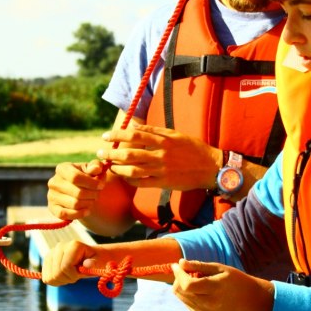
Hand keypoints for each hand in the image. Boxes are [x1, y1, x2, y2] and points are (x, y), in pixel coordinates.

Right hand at [42, 240, 105, 285]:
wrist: (90, 257)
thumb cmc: (96, 260)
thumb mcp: (99, 262)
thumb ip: (94, 263)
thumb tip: (88, 264)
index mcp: (73, 246)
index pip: (65, 268)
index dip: (74, 275)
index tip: (81, 273)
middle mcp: (59, 247)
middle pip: (56, 273)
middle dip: (68, 278)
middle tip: (76, 275)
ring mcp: (51, 253)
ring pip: (50, 277)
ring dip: (62, 280)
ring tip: (70, 274)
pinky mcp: (46, 261)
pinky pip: (46, 278)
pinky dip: (56, 281)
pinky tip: (64, 276)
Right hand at [46, 160, 107, 220]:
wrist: (79, 189)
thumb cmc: (87, 176)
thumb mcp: (92, 169)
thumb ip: (96, 166)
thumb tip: (96, 169)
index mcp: (62, 169)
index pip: (75, 177)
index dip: (91, 183)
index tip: (101, 185)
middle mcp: (54, 182)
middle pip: (77, 192)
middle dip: (92, 194)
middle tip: (97, 194)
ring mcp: (51, 196)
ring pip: (74, 204)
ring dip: (88, 203)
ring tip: (92, 200)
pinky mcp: (53, 208)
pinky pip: (66, 215)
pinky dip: (79, 214)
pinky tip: (87, 210)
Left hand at [98, 124, 218, 190]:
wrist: (210, 167)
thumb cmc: (193, 148)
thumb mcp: (175, 134)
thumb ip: (154, 131)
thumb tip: (135, 127)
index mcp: (163, 140)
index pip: (134, 136)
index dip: (117, 135)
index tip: (105, 136)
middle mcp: (160, 155)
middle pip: (129, 154)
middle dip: (111, 154)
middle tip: (100, 153)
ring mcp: (161, 171)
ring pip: (132, 170)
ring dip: (118, 169)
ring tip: (110, 167)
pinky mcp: (164, 183)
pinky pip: (142, 183)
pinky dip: (130, 180)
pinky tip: (124, 177)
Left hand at [170, 259, 274, 310]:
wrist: (248, 300)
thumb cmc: (235, 280)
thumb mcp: (220, 268)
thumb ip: (199, 266)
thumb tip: (181, 263)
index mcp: (214, 289)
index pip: (187, 284)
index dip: (178, 274)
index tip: (177, 264)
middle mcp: (207, 303)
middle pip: (180, 290)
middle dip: (178, 277)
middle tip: (188, 269)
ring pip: (180, 296)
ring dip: (180, 284)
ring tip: (195, 278)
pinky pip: (184, 301)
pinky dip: (185, 292)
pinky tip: (197, 287)